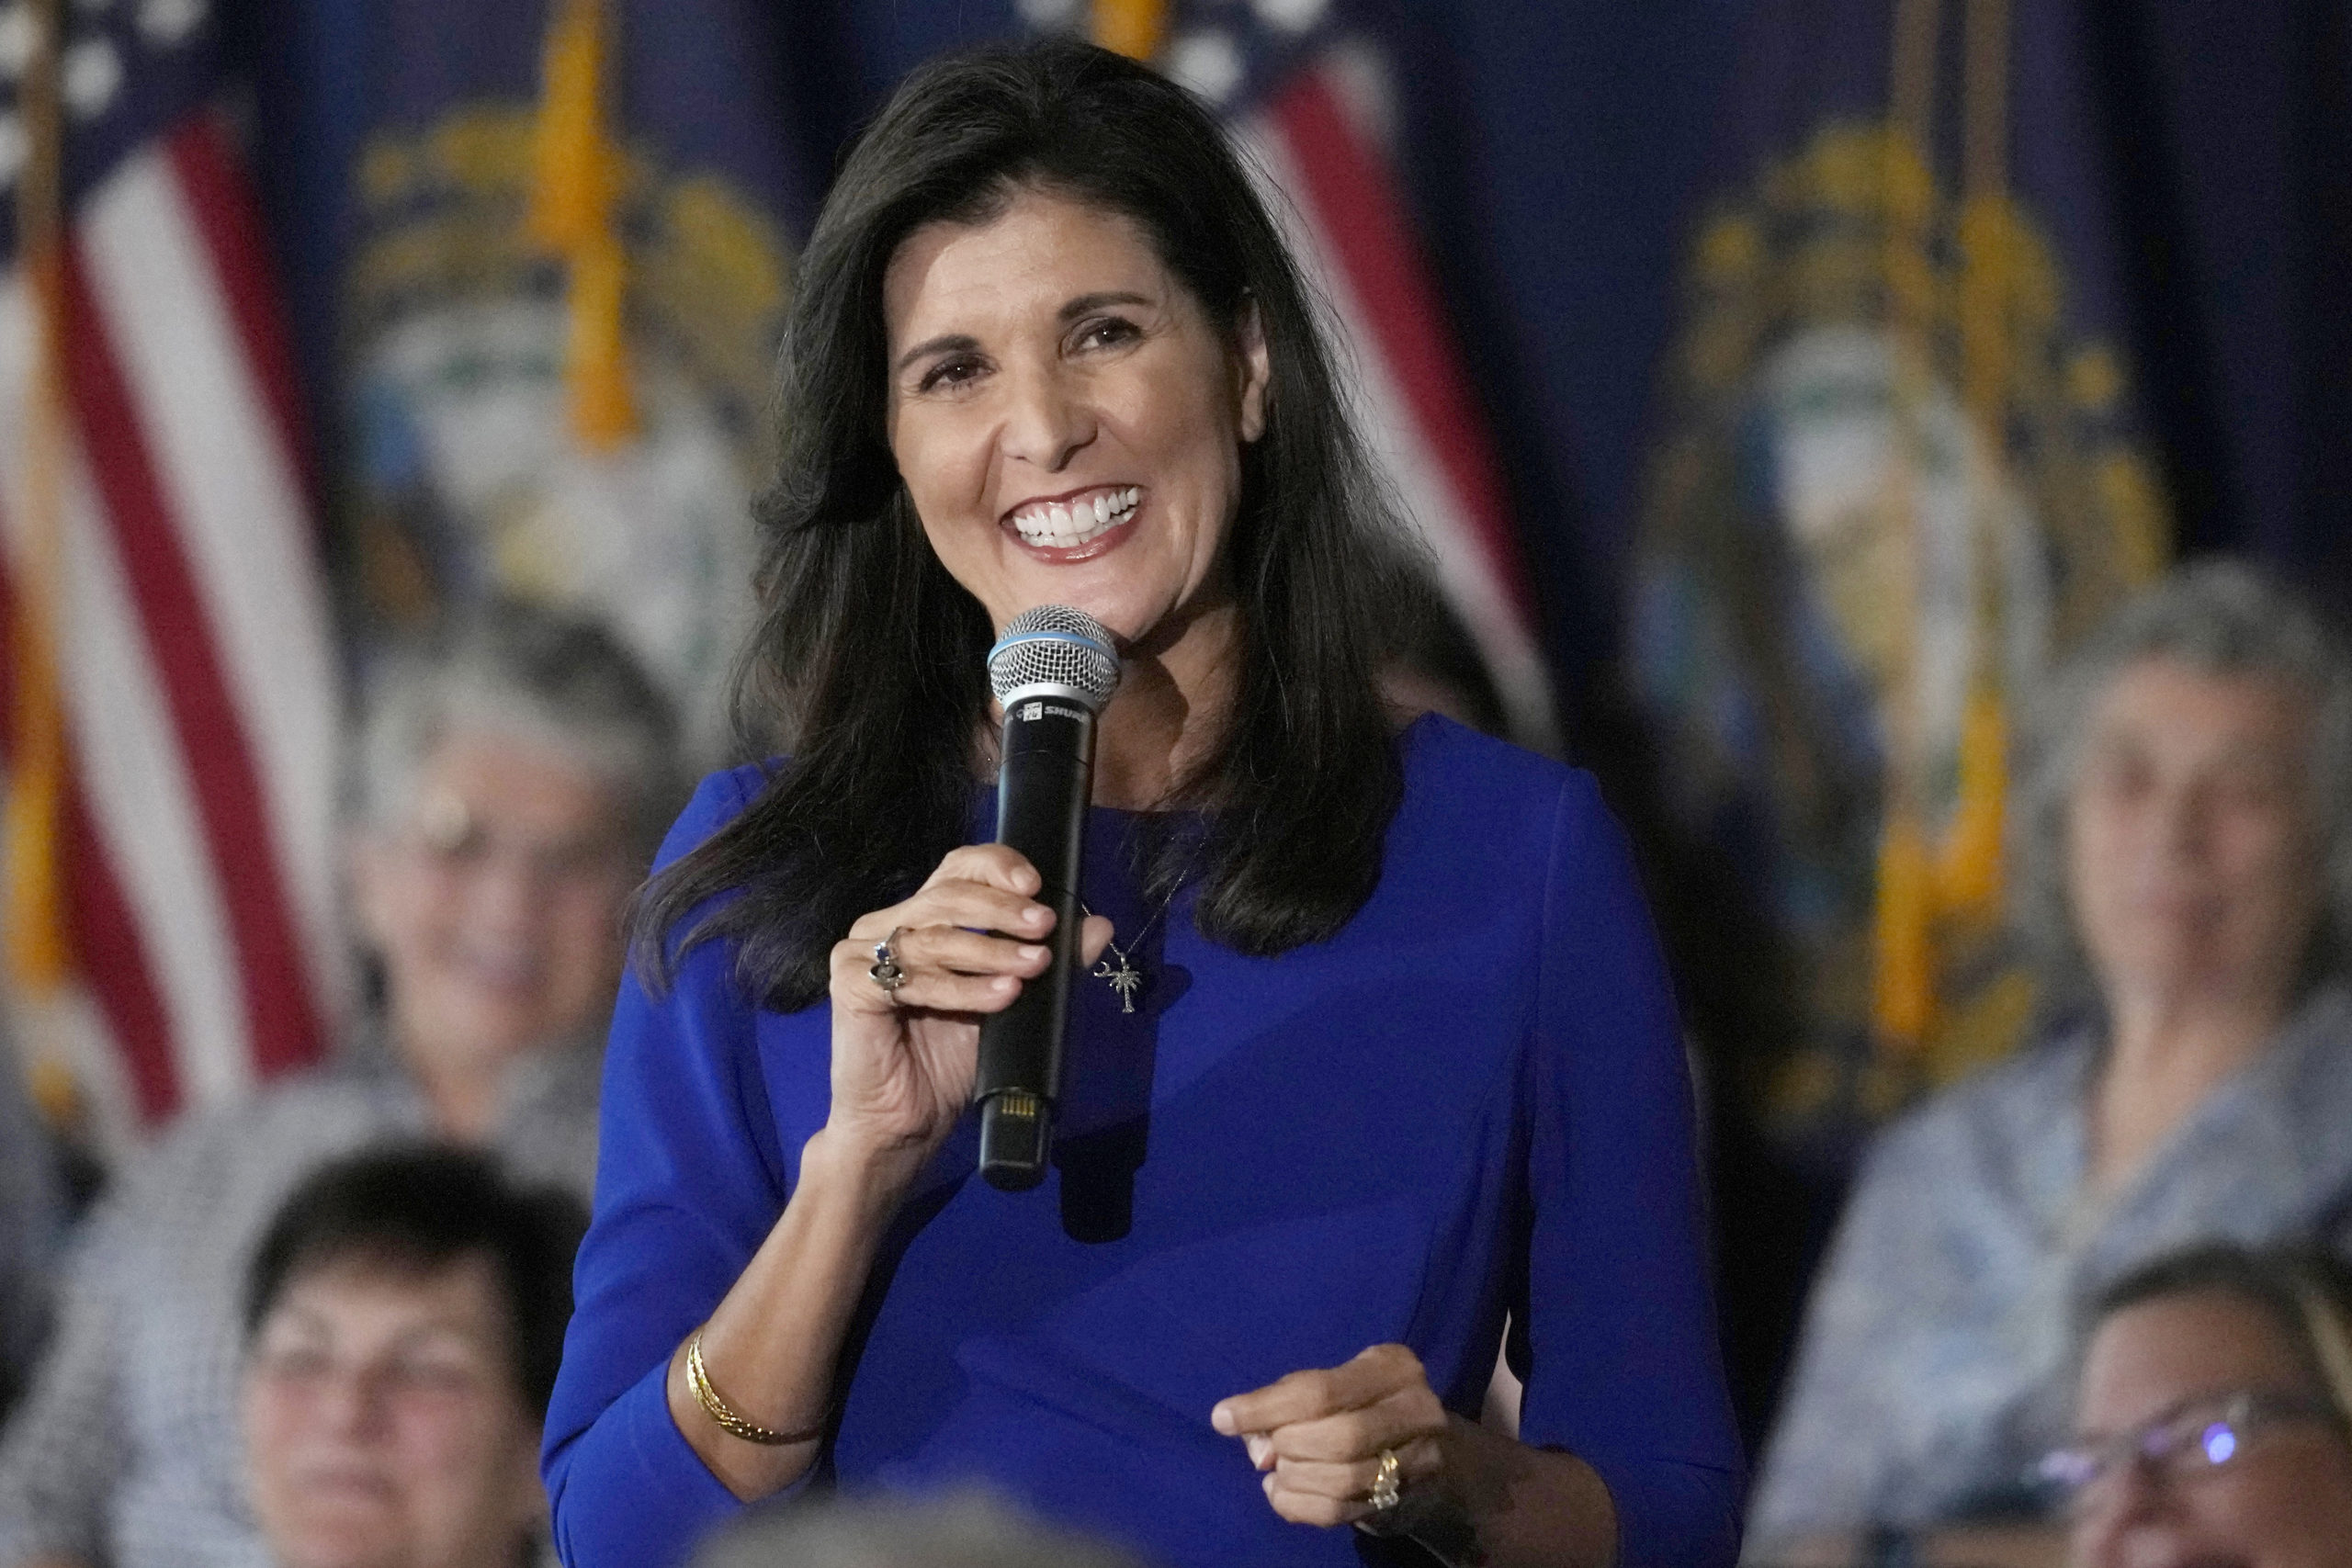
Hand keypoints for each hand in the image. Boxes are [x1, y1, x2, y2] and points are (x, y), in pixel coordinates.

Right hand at [827, 845, 1111, 1168]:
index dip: (996, 867)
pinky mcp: (849, 986)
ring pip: (934, 936)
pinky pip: (912, 980)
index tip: (1036, 885)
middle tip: (1044, 926)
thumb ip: (1047, 961)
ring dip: (991, 951)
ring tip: (1033, 967)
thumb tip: (1099, 925)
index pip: (958, 869)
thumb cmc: (949, 1062)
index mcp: (922, 918)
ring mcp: (860, 952)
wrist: (905, 1123)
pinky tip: (1000, 996)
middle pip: (947, 895)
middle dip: (1002, 910)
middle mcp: (887, 925)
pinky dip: (962, 988)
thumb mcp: (1010, 1003)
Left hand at [1211, 1343, 1448, 1528]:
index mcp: (1392, 1367)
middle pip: (1339, 1438)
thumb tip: (1257, 1446)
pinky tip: (1282, 1490)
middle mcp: (1416, 1410)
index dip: (1267, 1408)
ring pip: (1342, 1480)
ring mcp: (1419, 1459)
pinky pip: (1340, 1512)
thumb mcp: (1329, 1383)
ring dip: (1294, 1477)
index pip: (1322, 1392)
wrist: (1418, 1443)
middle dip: (1290, 1445)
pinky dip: (1298, 1504)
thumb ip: (1289, 1401)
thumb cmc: (1357, 1401)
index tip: (1223, 1418)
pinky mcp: (1404, 1498)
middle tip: (1268, 1447)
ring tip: (1278, 1468)